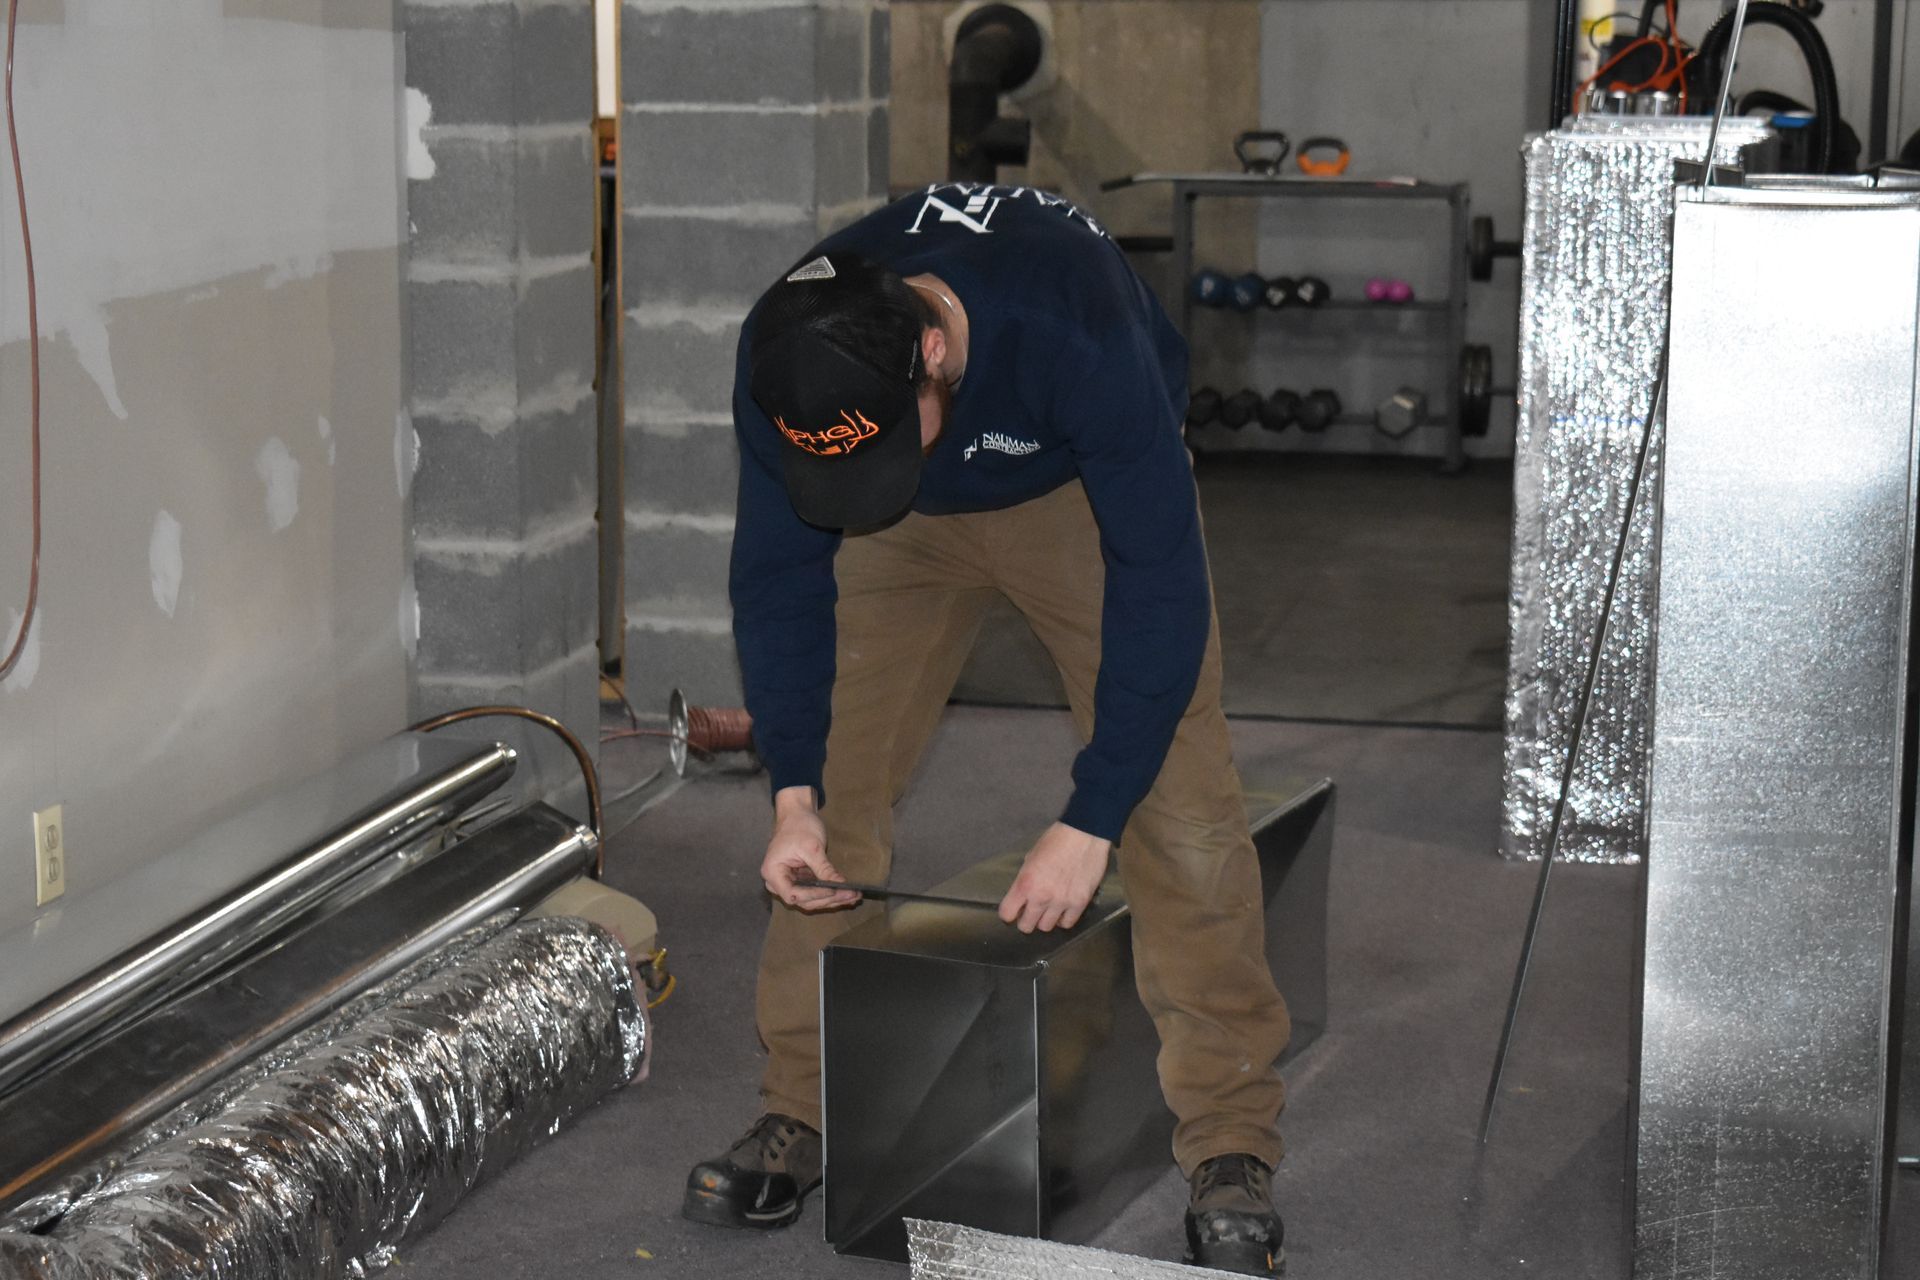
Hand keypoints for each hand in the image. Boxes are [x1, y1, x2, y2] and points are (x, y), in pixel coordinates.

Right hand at [762, 786, 859, 910]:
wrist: (797, 814)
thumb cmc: (799, 826)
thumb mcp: (812, 847)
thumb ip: (824, 868)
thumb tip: (840, 884)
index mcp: (773, 873)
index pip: (793, 894)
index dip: (814, 896)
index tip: (834, 891)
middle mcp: (777, 882)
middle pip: (803, 900)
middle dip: (828, 899)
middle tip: (851, 895)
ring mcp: (789, 882)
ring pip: (811, 899)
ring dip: (832, 899)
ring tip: (854, 896)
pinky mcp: (800, 880)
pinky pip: (815, 891)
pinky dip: (831, 893)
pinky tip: (847, 893)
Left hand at [999, 822, 1111, 932]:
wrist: (1084, 834)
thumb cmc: (1055, 840)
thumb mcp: (1030, 857)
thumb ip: (1025, 879)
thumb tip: (1024, 894)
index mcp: (1025, 883)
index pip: (1007, 914)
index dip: (1008, 913)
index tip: (1013, 910)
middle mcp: (1041, 897)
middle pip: (1026, 926)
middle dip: (1025, 920)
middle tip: (1030, 912)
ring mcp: (1061, 902)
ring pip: (1046, 927)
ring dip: (1045, 920)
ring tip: (1048, 910)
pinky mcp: (1080, 903)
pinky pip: (1067, 923)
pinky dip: (1063, 919)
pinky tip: (1063, 910)